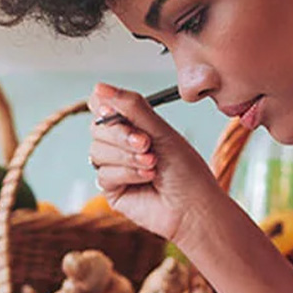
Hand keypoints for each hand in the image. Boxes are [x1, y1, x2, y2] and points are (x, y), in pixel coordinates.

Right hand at [86, 83, 228, 248]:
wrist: (195, 206)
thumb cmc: (186, 170)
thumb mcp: (161, 131)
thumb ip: (132, 107)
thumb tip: (98, 86)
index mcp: (133, 125)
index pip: (102, 105)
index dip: (104, 106)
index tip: (113, 110)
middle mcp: (120, 144)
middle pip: (96, 128)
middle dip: (121, 134)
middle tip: (146, 143)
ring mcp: (114, 166)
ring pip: (97, 151)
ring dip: (128, 156)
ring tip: (153, 163)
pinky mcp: (111, 189)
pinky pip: (104, 173)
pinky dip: (128, 173)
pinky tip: (149, 178)